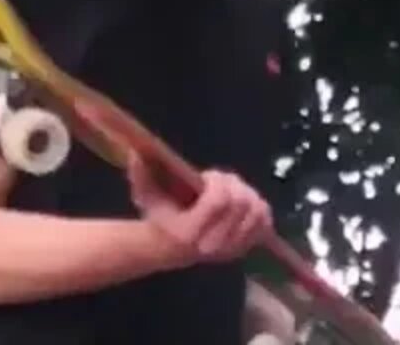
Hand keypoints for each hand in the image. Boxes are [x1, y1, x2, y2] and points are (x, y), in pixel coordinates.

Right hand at [127, 155, 272, 265]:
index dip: (218, 181)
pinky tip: (243, 202)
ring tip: (231, 189)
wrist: (167, 247)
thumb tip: (136, 151)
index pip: (219, 201)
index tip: (207, 175)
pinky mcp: (244, 248)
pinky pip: (264, 223)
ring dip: (248, 193)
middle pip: (242, 204)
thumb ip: (140, 173)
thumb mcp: (145, 195)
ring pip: (257, 212)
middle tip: (220, 180)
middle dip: (233, 184)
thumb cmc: (158, 216)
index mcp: (190, 232)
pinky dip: (259, 208)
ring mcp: (232, 249)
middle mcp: (214, 244)